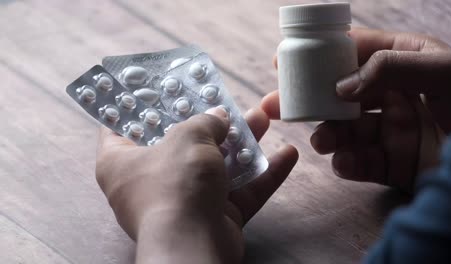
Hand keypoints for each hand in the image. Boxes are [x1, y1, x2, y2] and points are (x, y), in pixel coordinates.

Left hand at [95, 107, 297, 263]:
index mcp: (122, 161)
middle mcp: (149, 182)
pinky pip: (238, 192)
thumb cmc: (176, 184)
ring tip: (263, 118)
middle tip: (227, 103)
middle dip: (209, 123)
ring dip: (242, 144)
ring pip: (215, 167)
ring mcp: (183, 202)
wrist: (195, 244)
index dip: (141, 105)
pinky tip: (287, 155)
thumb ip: (206, 121)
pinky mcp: (212, 218)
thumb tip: (219, 117)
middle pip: (180, 145)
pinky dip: (261, 176)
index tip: (160, 87)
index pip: (122, 127)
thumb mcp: (189, 137)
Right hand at [262, 27, 450, 192]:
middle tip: (278, 106)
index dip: (319, 57)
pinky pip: (361, 162)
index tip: (286, 63)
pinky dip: (348, 164)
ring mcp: (392, 131)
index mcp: (404, 63)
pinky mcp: (393, 163)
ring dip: (328, 135)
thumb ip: (388, 67)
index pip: (353, 54)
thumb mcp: (441, 70)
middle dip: (309, 102)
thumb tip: (341, 86)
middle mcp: (393, 95)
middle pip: (340, 96)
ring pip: (346, 131)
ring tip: (322, 141)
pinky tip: (345, 163)